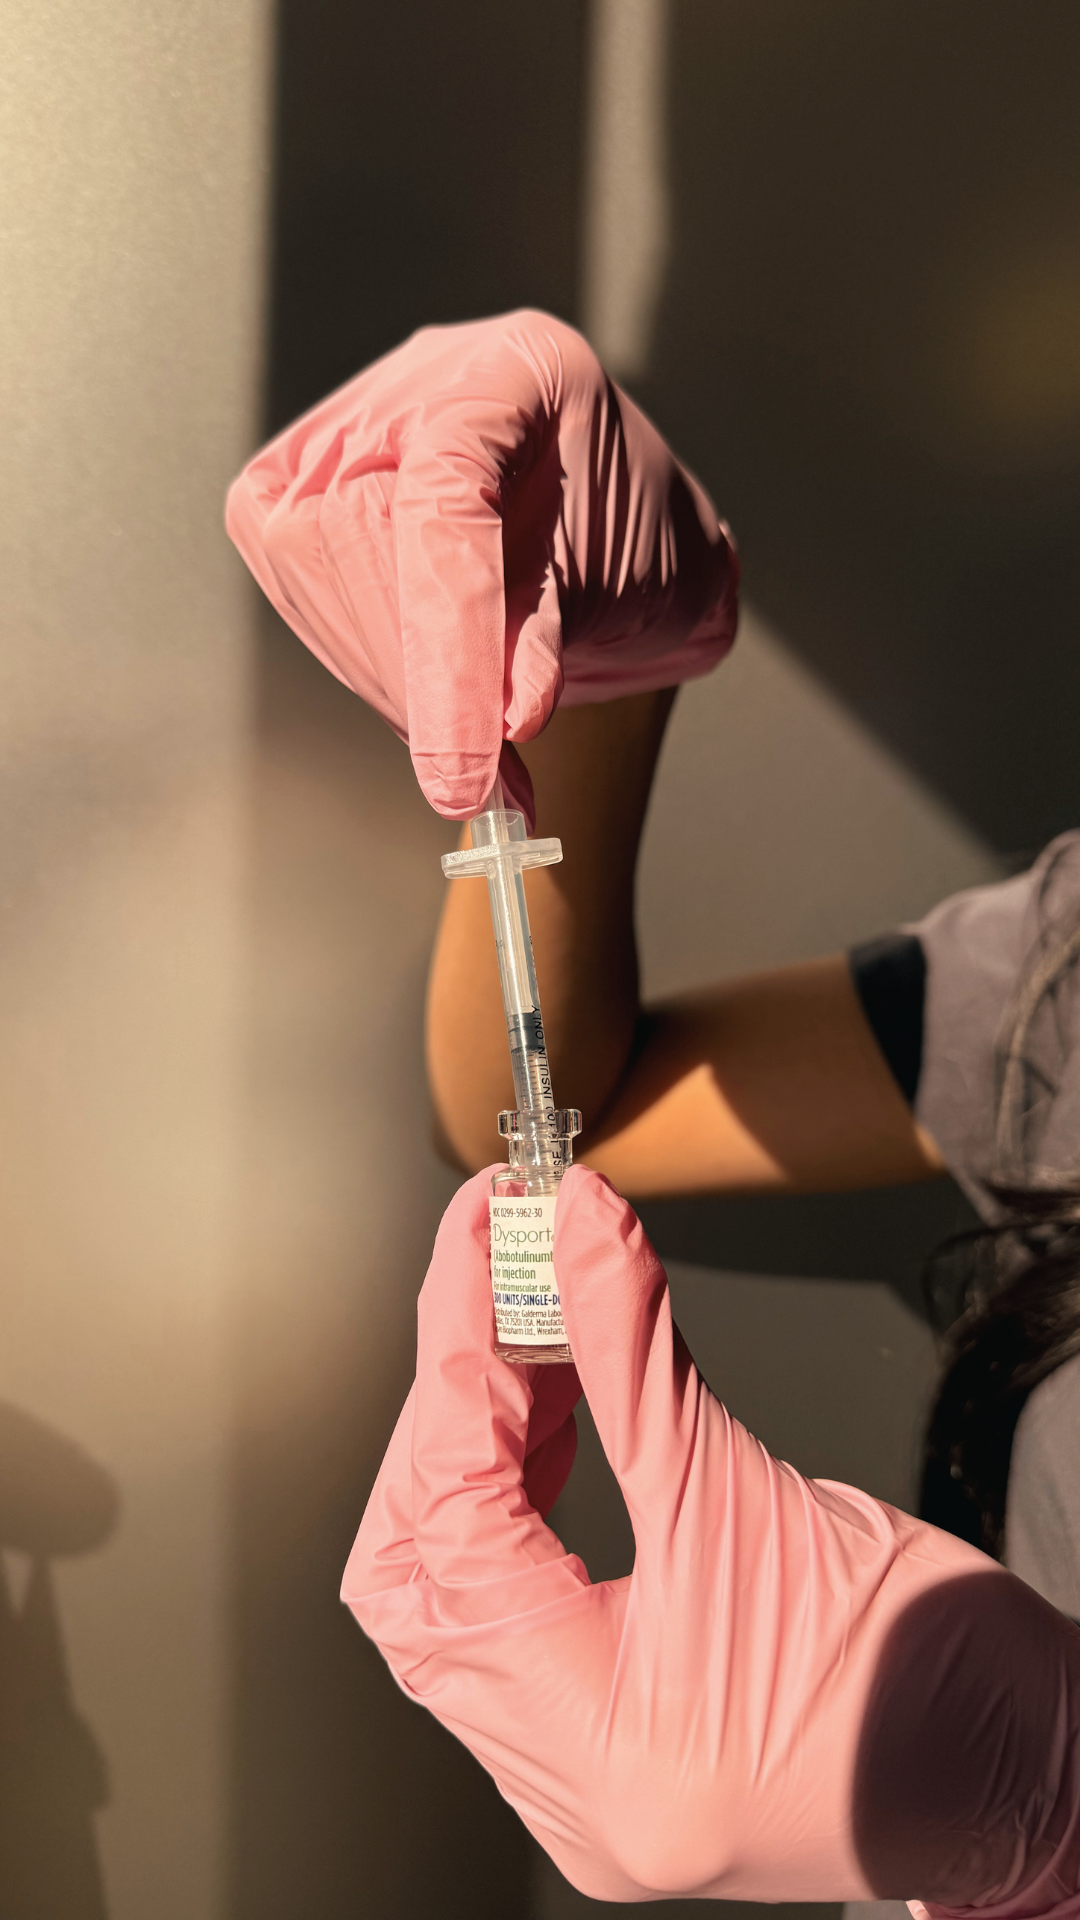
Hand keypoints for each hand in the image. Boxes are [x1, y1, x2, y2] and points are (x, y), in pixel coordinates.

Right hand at [226, 312, 737, 823]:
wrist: (617, 549)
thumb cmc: (634, 553)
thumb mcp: (623, 590)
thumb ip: (551, 639)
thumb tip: (504, 717)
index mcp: (518, 370)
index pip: (442, 501)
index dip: (444, 643)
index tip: (464, 761)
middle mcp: (425, 376)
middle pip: (354, 525)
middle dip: (407, 672)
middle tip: (472, 776)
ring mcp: (360, 421)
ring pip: (309, 555)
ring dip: (383, 678)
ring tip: (461, 746)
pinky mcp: (307, 479)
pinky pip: (293, 569)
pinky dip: (360, 659)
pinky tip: (422, 705)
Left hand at [344, 1167, 1079, 1910]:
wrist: (1030, 1774)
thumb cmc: (934, 1676)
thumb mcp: (766, 1490)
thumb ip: (640, 1351)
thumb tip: (574, 1227)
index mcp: (602, 1745)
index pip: (453, 1520)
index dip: (456, 1357)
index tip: (484, 1237)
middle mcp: (569, 1787)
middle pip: (418, 1569)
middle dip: (445, 1407)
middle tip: (491, 1274)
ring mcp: (583, 1776)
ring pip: (452, 1589)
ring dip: (477, 1442)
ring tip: (526, 1322)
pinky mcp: (609, 1740)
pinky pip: (512, 1608)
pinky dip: (516, 1494)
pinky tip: (548, 1411)